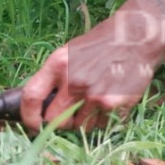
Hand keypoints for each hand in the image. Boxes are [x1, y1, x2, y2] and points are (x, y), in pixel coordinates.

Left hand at [18, 9, 164, 133]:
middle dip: (59, 121)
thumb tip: (37, 105)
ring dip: (83, 121)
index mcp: (58, 64)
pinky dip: (102, 120)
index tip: (33, 124)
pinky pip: (101, 126)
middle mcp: (74, 81)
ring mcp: (96, 95)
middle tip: (68, 113)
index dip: (28, 116)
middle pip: (55, 120)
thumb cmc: (99, 45)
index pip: (31, 96)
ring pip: (80, 127)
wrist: (135, 38)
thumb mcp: (68, 53)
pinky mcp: (115, 105)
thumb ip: (53, 77)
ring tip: (92, 102)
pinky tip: (108, 101)